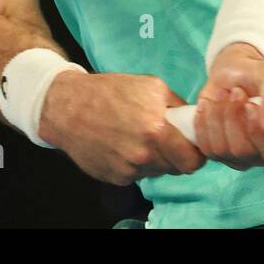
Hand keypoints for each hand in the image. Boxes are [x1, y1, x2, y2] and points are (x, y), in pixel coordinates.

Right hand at [38, 71, 206, 185]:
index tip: (191, 145)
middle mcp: (143, 154)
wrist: (67, 107)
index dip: (196, 153)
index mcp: (156, 130)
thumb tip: (194, 121)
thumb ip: (177, 105)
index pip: (193, 161)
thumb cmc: (109, 91)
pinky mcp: (115, 177)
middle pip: (177, 168)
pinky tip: (121, 143)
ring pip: (157, 170)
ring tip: (137, 135)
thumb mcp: (151, 85)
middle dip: (176, 155)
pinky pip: (137, 173)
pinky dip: (135, 162)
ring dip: (154, 157)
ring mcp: (128, 169)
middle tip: (165, 138)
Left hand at [193, 43, 263, 170]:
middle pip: (249, 153)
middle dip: (236, 119)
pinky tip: (208, 104)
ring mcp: (245, 157)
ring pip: (225, 150)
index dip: (263, 133)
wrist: (232, 71)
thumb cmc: (256, 74)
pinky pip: (207, 148)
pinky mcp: (221, 155)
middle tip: (236, 92)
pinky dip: (204, 122)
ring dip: (219, 117)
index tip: (251, 105)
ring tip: (223, 94)